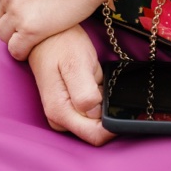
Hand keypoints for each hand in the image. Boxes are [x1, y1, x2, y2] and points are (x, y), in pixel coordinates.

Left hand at [0, 0, 106, 61]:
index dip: (17, 3)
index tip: (31, 8)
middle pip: (0, 15)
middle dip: (14, 20)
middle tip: (34, 23)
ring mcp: (17, 10)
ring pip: (4, 34)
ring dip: (18, 36)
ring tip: (35, 38)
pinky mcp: (30, 29)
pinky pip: (16, 49)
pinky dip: (24, 51)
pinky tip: (35, 49)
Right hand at [27, 26, 112, 145]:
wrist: (47, 34)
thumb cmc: (60, 45)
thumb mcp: (75, 64)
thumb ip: (84, 92)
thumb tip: (95, 113)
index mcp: (60, 112)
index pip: (94, 136)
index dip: (113, 126)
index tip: (123, 107)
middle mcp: (60, 118)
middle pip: (96, 131)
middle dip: (109, 112)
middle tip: (105, 85)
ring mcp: (65, 112)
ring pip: (96, 120)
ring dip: (104, 103)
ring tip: (98, 80)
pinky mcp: (71, 105)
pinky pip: (94, 109)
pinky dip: (101, 98)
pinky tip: (97, 82)